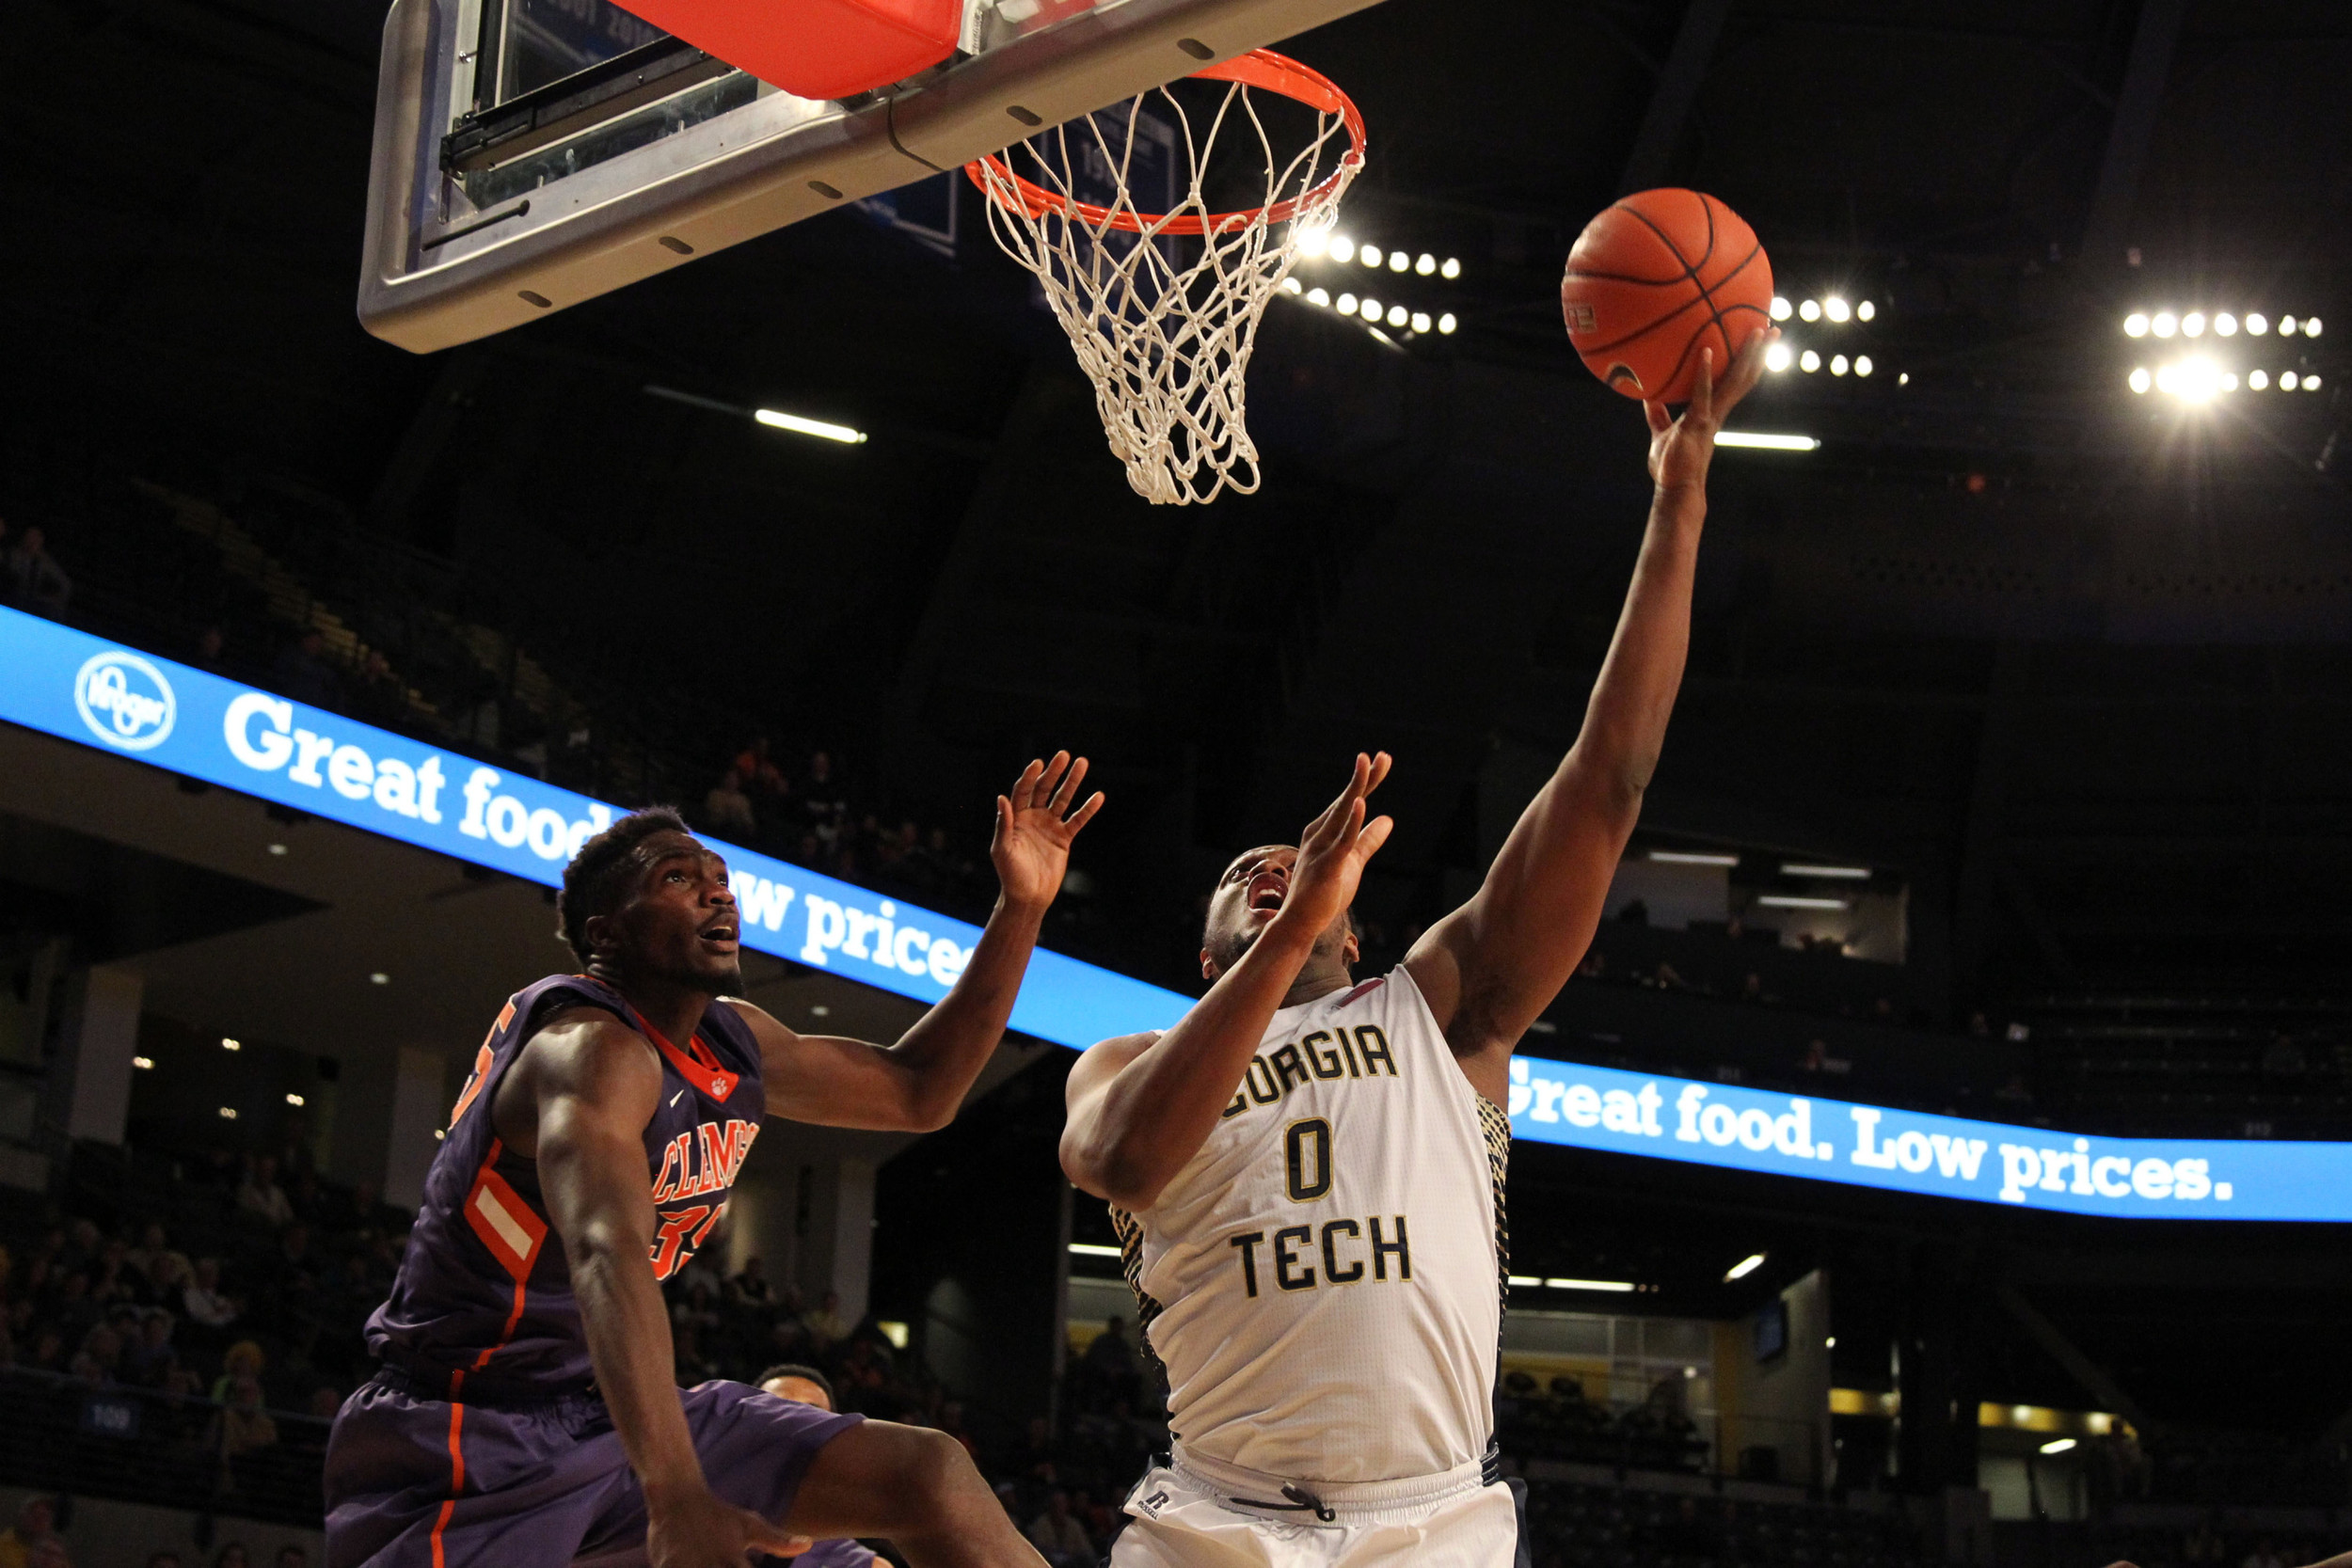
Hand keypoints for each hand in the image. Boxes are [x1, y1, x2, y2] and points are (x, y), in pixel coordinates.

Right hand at [646, 1488, 809, 1566]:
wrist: (677, 1497)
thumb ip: (778, 1540)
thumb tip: (808, 1544)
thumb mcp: (749, 1525)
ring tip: (712, 1564)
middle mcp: (710, 1564)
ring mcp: (685, 1566)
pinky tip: (689, 1565)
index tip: (748, 1566)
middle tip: (730, 1564)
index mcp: (733, 1558)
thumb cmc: (718, 1515)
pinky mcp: (665, 1566)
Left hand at [990, 751, 1105, 911]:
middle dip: (1054, 773)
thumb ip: (1004, 824)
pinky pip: (1077, 820)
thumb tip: (1002, 798)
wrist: (1029, 897)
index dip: (1030, 777)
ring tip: (1083, 763)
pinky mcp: (1064, 838)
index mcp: (1016, 818)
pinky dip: (1088, 809)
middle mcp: (1033, 817)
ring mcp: (1049, 826)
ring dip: (1072, 782)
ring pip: (1062, 799)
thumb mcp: (1002, 849)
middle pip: (1044, 789)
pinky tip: (1098, 796)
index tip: (1038, 763)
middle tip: (1064, 755)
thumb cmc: (1010, 874)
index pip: (1023, 791)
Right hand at [1275, 752, 1394, 939]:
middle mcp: (1319, 833)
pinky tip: (1361, 803)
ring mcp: (1321, 848)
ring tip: (1366, 765)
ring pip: (1341, 813)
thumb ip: (1369, 840)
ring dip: (1355, 788)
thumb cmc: (1324, 892)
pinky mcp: (1327, 865)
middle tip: (1381, 756)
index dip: (1367, 781)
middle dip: (1363, 777)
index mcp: (1325, 830)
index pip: (1350, 801)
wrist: (1300, 923)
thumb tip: (1388, 818)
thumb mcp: (1353, 862)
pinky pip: (1341, 839)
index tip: (1382, 761)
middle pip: (1346, 800)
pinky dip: (1351, 820)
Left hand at [1645, 327, 1774, 493]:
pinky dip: (1703, 373)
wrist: (1675, 489)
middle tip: (1772, 329)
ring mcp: (1710, 417)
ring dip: (1746, 356)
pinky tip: (1705, 351)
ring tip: (1758, 331)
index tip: (1756, 344)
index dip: (1745, 364)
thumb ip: (1657, 413)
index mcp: (1712, 412)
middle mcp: (1717, 412)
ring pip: (1734, 382)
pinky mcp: (1697, 424)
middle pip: (1743, 377)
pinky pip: (1701, 394)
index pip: (1733, 383)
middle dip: (1759, 354)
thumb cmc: (1670, 465)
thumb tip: (1647, 394)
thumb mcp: (1661, 432)